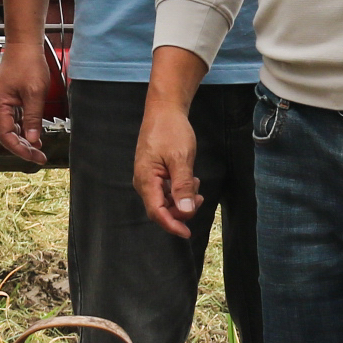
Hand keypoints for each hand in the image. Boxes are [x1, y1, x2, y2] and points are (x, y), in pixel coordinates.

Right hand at [0, 39, 54, 165]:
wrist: (24, 45)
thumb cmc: (28, 63)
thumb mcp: (35, 93)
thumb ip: (33, 118)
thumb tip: (33, 139)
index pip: (5, 135)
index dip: (19, 149)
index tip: (33, 156)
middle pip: (6, 134)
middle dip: (23, 147)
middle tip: (39, 157)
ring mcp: (1, 103)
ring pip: (10, 129)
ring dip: (23, 139)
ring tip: (38, 150)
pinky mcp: (8, 99)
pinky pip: (13, 120)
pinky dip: (23, 129)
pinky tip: (34, 135)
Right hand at [133, 100, 200, 240]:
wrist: (164, 109)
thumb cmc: (170, 130)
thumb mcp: (181, 158)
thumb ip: (182, 186)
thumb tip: (185, 211)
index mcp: (146, 179)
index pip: (156, 212)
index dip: (172, 225)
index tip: (187, 233)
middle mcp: (144, 181)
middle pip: (161, 209)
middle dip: (181, 210)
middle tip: (199, 198)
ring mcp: (148, 178)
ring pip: (165, 201)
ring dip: (182, 199)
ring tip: (195, 182)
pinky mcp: (155, 173)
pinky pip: (166, 190)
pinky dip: (180, 190)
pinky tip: (191, 179)